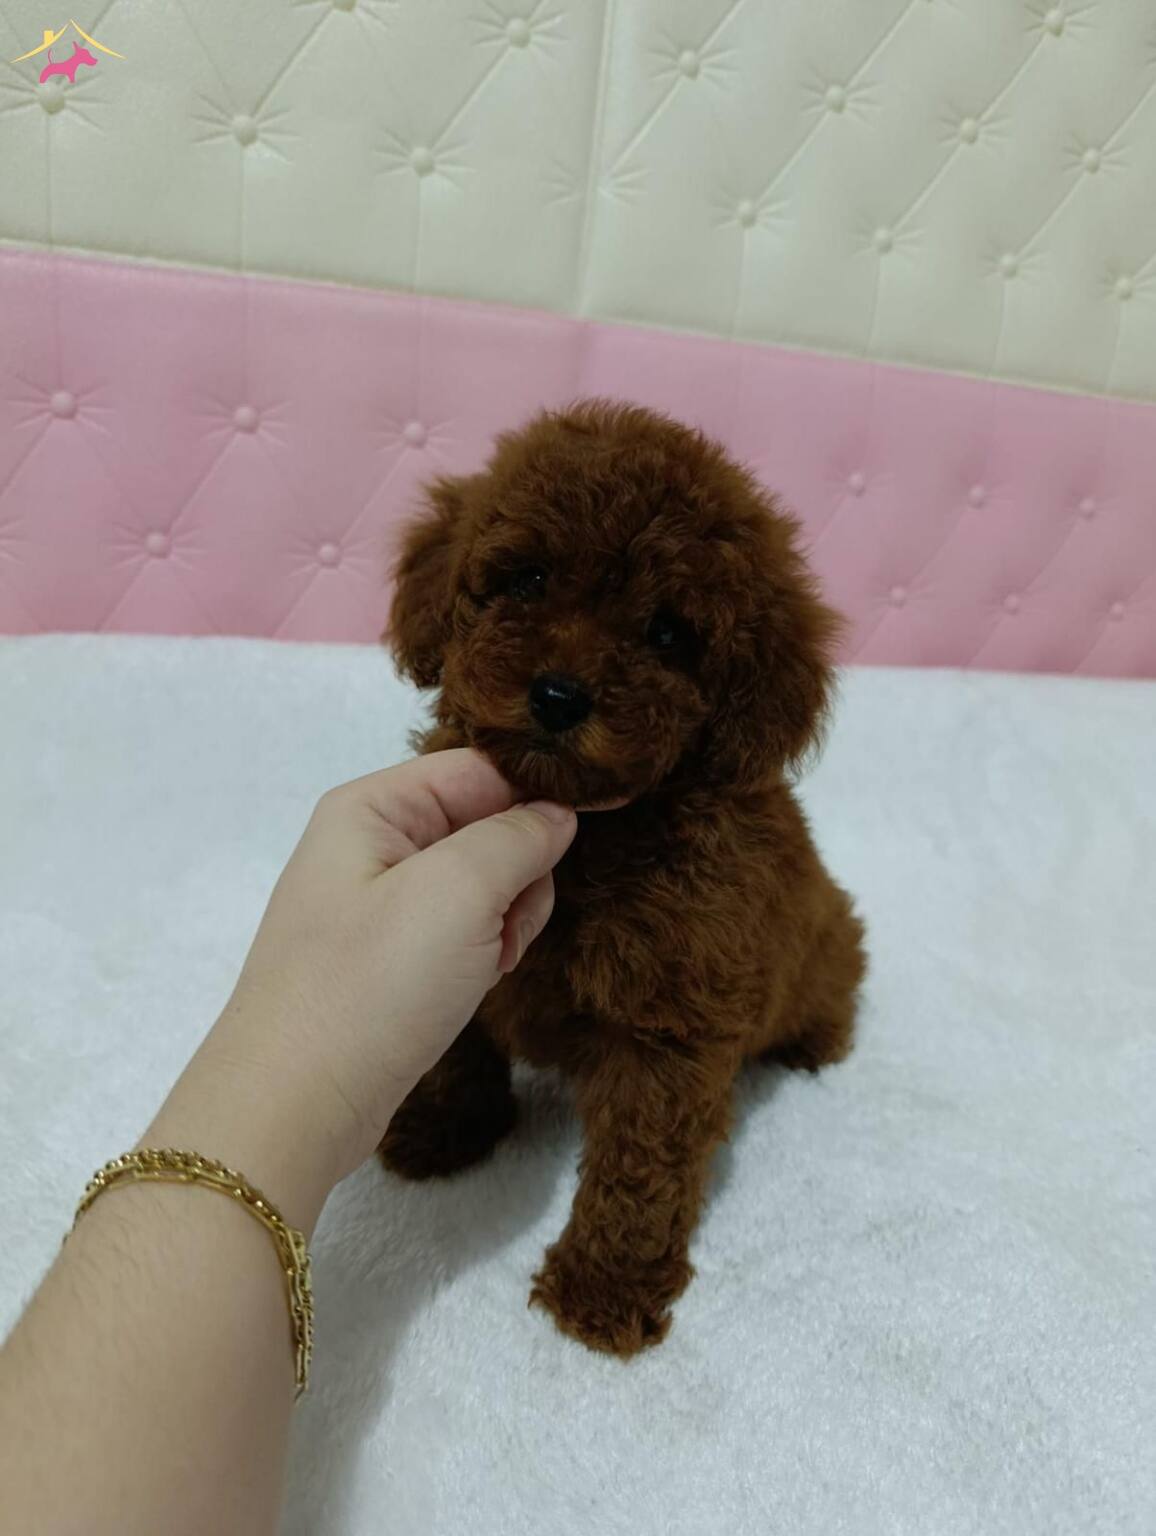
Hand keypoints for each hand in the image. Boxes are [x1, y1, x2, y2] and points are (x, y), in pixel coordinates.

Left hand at [170, 750, 575, 1208]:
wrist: (295, 1107)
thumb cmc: (369, 987)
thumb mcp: (457, 893)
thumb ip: (518, 837)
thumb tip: (560, 815)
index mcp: (371, 807)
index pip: (481, 768)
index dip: (541, 792)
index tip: (603, 818)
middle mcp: (372, 845)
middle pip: (486, 825)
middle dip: (518, 872)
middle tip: (503, 924)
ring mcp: (381, 907)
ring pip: (484, 885)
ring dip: (505, 921)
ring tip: (484, 964)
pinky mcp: (392, 961)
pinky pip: (463, 932)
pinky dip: (483, 955)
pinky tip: (471, 986)